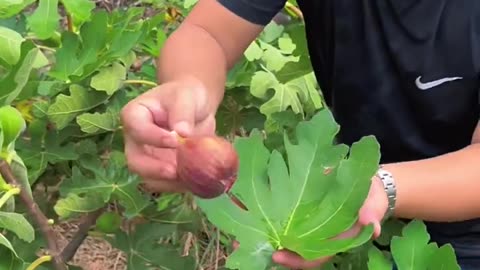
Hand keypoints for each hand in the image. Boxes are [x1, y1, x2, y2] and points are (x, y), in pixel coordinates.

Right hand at [120, 77, 216, 192]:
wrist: (196, 108)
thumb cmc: (186, 96)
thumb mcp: (186, 96)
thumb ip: (182, 112)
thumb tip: (182, 133)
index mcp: (135, 115)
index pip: (137, 129)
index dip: (153, 137)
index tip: (175, 140)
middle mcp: (135, 140)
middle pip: (135, 160)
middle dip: (153, 169)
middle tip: (175, 171)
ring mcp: (147, 157)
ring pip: (149, 178)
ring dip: (168, 182)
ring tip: (191, 178)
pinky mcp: (161, 170)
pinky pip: (165, 184)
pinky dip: (179, 186)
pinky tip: (196, 181)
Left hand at [233, 177, 388, 268]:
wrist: (363, 183)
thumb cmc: (369, 197)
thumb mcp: (373, 203)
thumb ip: (371, 214)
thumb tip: (371, 226)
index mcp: (330, 240)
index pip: (311, 257)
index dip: (295, 259)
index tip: (277, 255)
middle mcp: (312, 234)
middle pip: (288, 248)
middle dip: (265, 249)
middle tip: (241, 246)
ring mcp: (302, 222)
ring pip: (279, 233)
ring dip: (257, 233)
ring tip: (234, 232)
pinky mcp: (295, 205)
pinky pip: (277, 211)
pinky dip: (260, 211)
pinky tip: (241, 205)